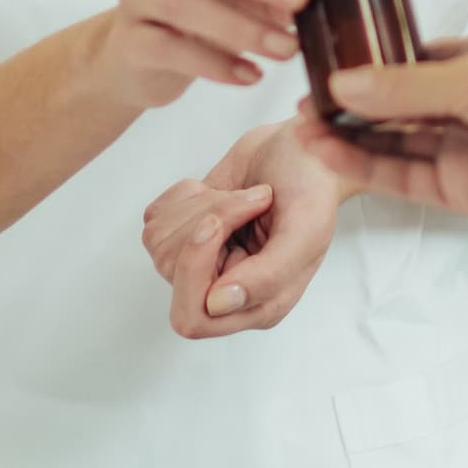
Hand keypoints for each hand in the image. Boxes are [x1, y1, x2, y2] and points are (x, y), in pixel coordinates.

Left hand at [140, 118, 342, 339]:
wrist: (302, 150)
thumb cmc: (311, 191)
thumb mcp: (305, 233)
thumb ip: (268, 277)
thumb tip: (216, 306)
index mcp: (257, 306)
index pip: (194, 318)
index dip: (196, 269)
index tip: (217, 223)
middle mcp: (222, 290)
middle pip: (171, 274)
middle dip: (196, 228)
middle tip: (231, 201)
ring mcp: (199, 261)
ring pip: (159, 243)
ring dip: (199, 205)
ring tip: (239, 194)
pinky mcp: (181, 232)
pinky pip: (155, 218)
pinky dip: (185, 194)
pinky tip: (219, 190)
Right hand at [292, 32, 467, 237]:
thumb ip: (407, 83)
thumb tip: (347, 82)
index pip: (411, 62)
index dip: (369, 67)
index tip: (325, 67)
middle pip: (397, 105)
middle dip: (351, 105)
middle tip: (304, 103)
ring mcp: (467, 148)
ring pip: (395, 143)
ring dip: (350, 138)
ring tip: (304, 130)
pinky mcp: (465, 191)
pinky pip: (406, 177)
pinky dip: (367, 168)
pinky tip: (332, 154)